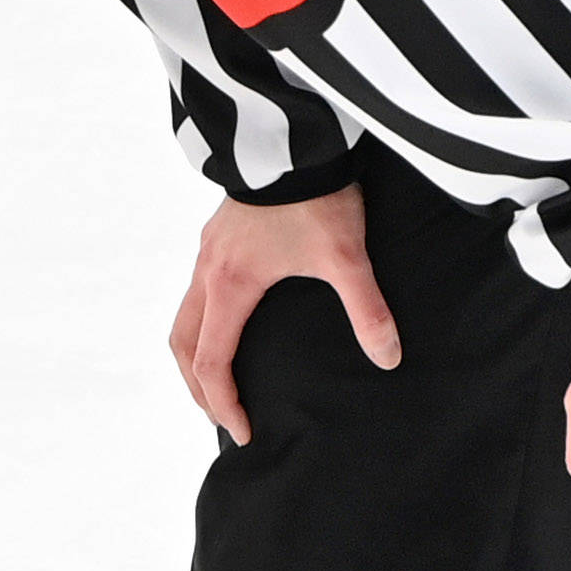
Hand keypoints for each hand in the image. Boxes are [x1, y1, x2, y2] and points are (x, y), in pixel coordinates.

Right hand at [171, 187, 400, 443]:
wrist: (294, 140)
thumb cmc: (315, 196)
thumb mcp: (346, 256)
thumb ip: (367, 310)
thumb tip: (387, 358)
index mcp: (231, 287)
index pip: (211, 363)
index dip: (224, 404)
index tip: (242, 431)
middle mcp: (208, 272)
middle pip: (182, 346)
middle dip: (197, 388)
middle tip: (221, 415)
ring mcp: (207, 252)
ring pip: (182, 318)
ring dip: (194, 356)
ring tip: (217, 380)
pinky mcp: (217, 235)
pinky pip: (194, 293)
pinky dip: (202, 324)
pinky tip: (230, 323)